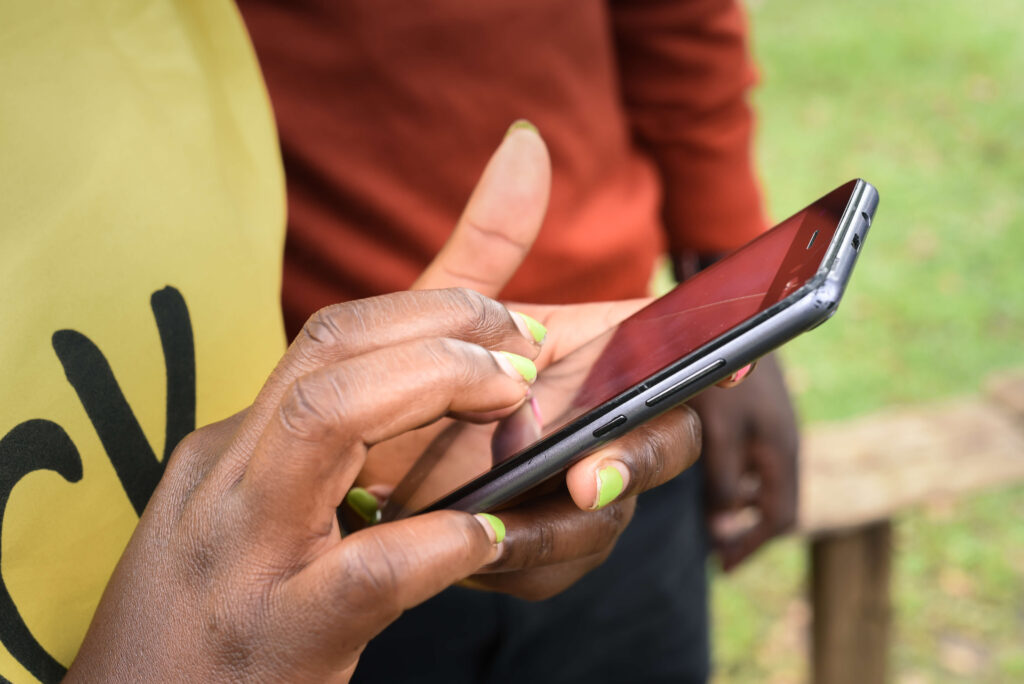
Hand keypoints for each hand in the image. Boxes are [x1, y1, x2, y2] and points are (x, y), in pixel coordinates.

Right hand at [67, 289, 544, 682]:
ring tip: (511, 397)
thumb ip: (309, 463)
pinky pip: (373, 569)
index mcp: (228, 451)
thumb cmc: (209, 623)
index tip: (494, 322)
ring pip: (331, 417)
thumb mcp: (244, 518)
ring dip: (438, 383)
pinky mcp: (282, 634)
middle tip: (522, 344)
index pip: (329, 338)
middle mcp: (226, 480)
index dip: (424, 307)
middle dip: (443, 321)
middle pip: (333, 345)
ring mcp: (246, 553)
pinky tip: (487, 537)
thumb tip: (400, 411)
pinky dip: (443, 540)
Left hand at [349, 122, 703, 600]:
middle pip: (663, 439)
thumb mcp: (439, 308)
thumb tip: (524, 137)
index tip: (732, 361)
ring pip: (611, 515)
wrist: (344, 464)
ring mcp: (568, 486)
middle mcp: (591, 420)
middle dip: (638, 458)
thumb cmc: (404, 374)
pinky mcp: (536, 543)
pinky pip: (560, 562)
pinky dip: (524, 558)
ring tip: (497, 524)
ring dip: (563, 526)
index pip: (669, 353)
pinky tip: (474, 546)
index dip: (710, 356)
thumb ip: (489, 238)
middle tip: (588, 477)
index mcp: (585, 358)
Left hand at [690, 352, 798, 570]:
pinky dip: (733, 476)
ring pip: (760, 480)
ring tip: (707, 515)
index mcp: (782, 453)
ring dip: (737, 502)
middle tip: (715, 548)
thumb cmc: (726, 370)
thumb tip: (723, 526)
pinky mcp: (757, 410)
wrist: (738, 312)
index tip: (723, 564)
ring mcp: (772, 426)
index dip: (751, 544)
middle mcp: (783, 443)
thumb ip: (722, 479)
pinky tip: (703, 469)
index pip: (781, 519)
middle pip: (774, 503)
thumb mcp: (719, 430)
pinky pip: (751, 458)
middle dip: (745, 528)